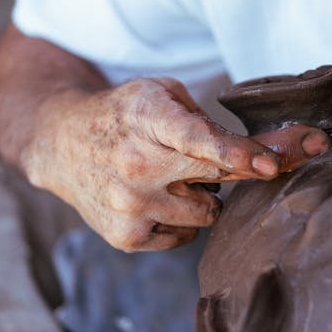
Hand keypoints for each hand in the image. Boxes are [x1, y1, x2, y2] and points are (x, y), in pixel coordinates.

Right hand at [27, 75, 330, 252]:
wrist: (61, 144)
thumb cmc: (125, 114)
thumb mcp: (160, 94)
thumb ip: (206, 118)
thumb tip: (268, 150)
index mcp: (147, 118)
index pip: (197, 139)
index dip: (237, 153)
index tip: (270, 165)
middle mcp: (136, 164)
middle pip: (213, 178)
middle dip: (247, 172)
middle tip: (266, 164)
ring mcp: (130, 205)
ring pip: (208, 212)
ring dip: (204, 196)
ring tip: (175, 177)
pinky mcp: (126, 237)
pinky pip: (186, 237)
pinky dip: (183, 220)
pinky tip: (160, 199)